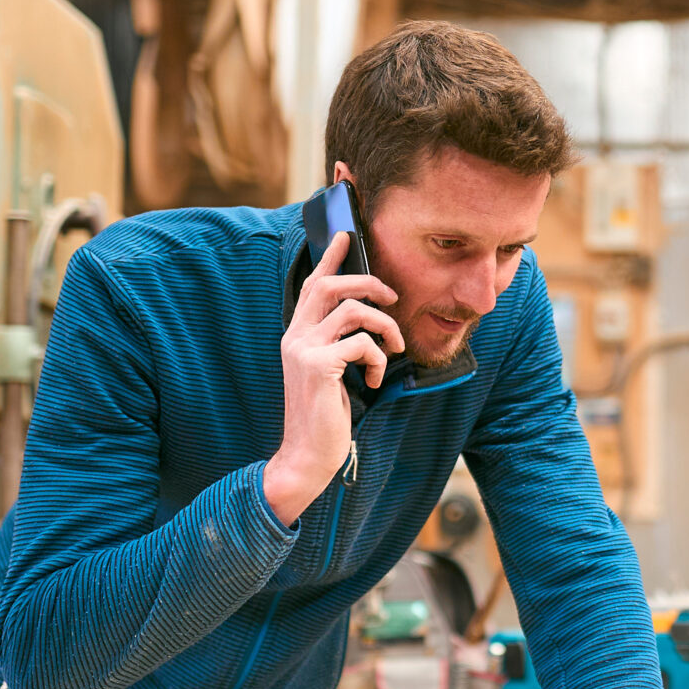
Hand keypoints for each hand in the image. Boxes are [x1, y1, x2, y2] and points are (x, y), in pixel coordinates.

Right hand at [262, 231, 402, 525]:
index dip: (331, 258)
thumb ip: (339, 343)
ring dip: (385, 327)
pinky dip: (377, 359)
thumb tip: (366, 320)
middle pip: (332, 286)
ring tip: (393, 349)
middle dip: (369, 283)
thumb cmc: (324, 415)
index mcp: (297, 335)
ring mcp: (304, 349)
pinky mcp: (318, 366)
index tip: (347, 234)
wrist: (307, 454)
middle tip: (394, 298)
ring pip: (354, 311)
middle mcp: (295, 336)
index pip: (313, 285)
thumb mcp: (331, 371)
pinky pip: (362, 344)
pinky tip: (373, 380)